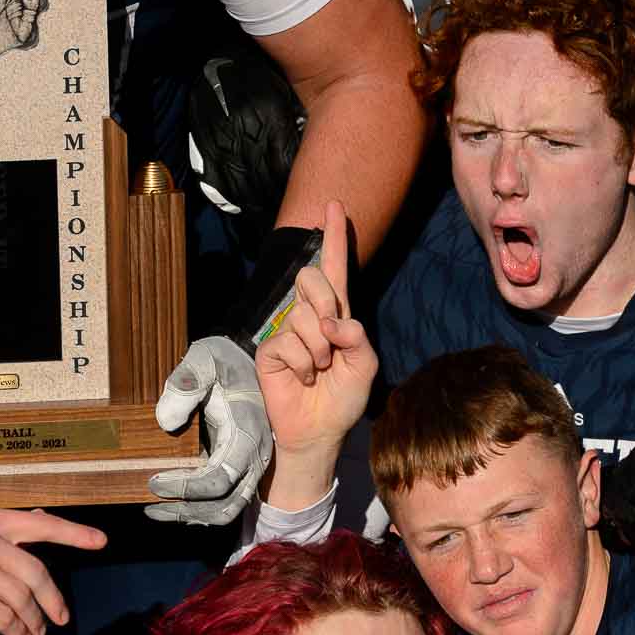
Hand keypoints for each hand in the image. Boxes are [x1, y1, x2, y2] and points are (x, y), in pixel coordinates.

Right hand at [0, 507, 104, 634]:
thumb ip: (5, 530)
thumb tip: (42, 517)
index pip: (41, 524)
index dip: (74, 534)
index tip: (101, 542)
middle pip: (36, 572)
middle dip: (52, 600)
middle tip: (60, 620)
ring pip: (21, 598)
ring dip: (33, 621)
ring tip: (34, 633)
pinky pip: (5, 617)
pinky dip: (16, 632)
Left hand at [145, 336, 271, 525]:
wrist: (244, 362)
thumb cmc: (223, 362)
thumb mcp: (205, 359)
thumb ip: (186, 382)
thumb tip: (166, 422)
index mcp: (247, 434)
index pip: (221, 478)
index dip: (186, 488)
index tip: (154, 482)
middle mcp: (253, 457)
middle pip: (225, 504)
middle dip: (187, 511)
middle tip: (151, 506)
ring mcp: (248, 466)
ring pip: (226, 509)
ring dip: (191, 516)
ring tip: (155, 512)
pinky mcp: (237, 469)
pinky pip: (223, 502)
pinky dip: (198, 510)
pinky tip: (170, 505)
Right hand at [254, 202, 375, 463]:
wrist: (320, 429)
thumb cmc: (343, 396)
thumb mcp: (365, 364)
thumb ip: (357, 337)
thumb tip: (331, 322)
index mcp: (336, 314)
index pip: (334, 269)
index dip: (334, 237)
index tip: (333, 206)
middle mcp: (308, 316)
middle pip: (312, 278)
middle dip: (326, 304)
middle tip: (332, 338)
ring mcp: (285, 331)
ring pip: (302, 317)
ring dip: (320, 350)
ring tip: (320, 370)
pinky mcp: (270, 351)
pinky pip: (288, 342)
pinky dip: (304, 363)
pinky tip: (304, 378)